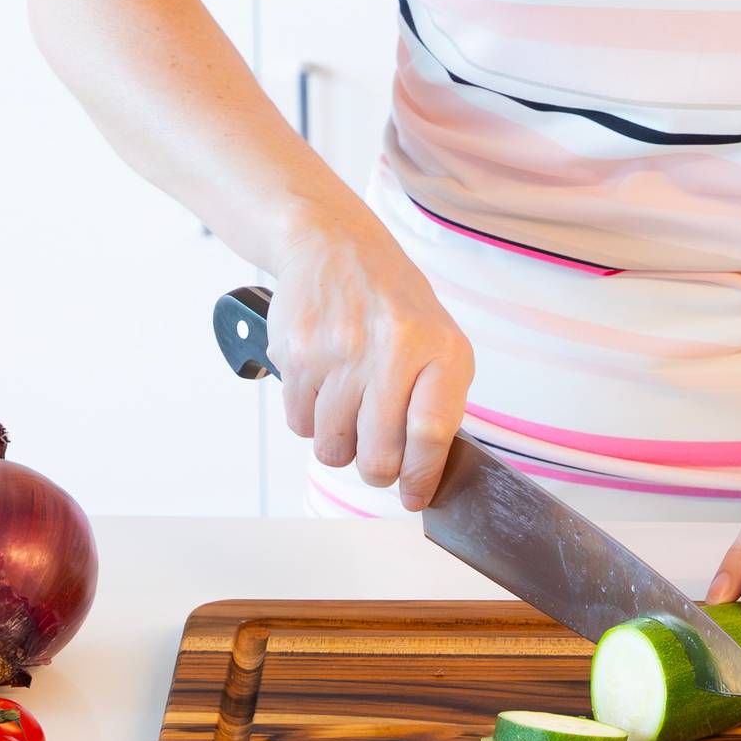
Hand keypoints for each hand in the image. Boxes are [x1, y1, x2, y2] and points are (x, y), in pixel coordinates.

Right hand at [267, 206, 472, 512]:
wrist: (333, 245)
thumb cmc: (390, 302)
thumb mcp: (436, 338)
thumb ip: (437, 400)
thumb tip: (424, 472)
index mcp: (440, 348)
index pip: (432, 434)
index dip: (420, 477)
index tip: (413, 495)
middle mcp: (394, 348)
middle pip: (378, 456)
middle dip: (376, 470)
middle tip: (375, 455)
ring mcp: (343, 352)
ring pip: (333, 449)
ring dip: (339, 444)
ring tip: (347, 407)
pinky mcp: (299, 354)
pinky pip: (300, 424)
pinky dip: (310, 419)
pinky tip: (322, 385)